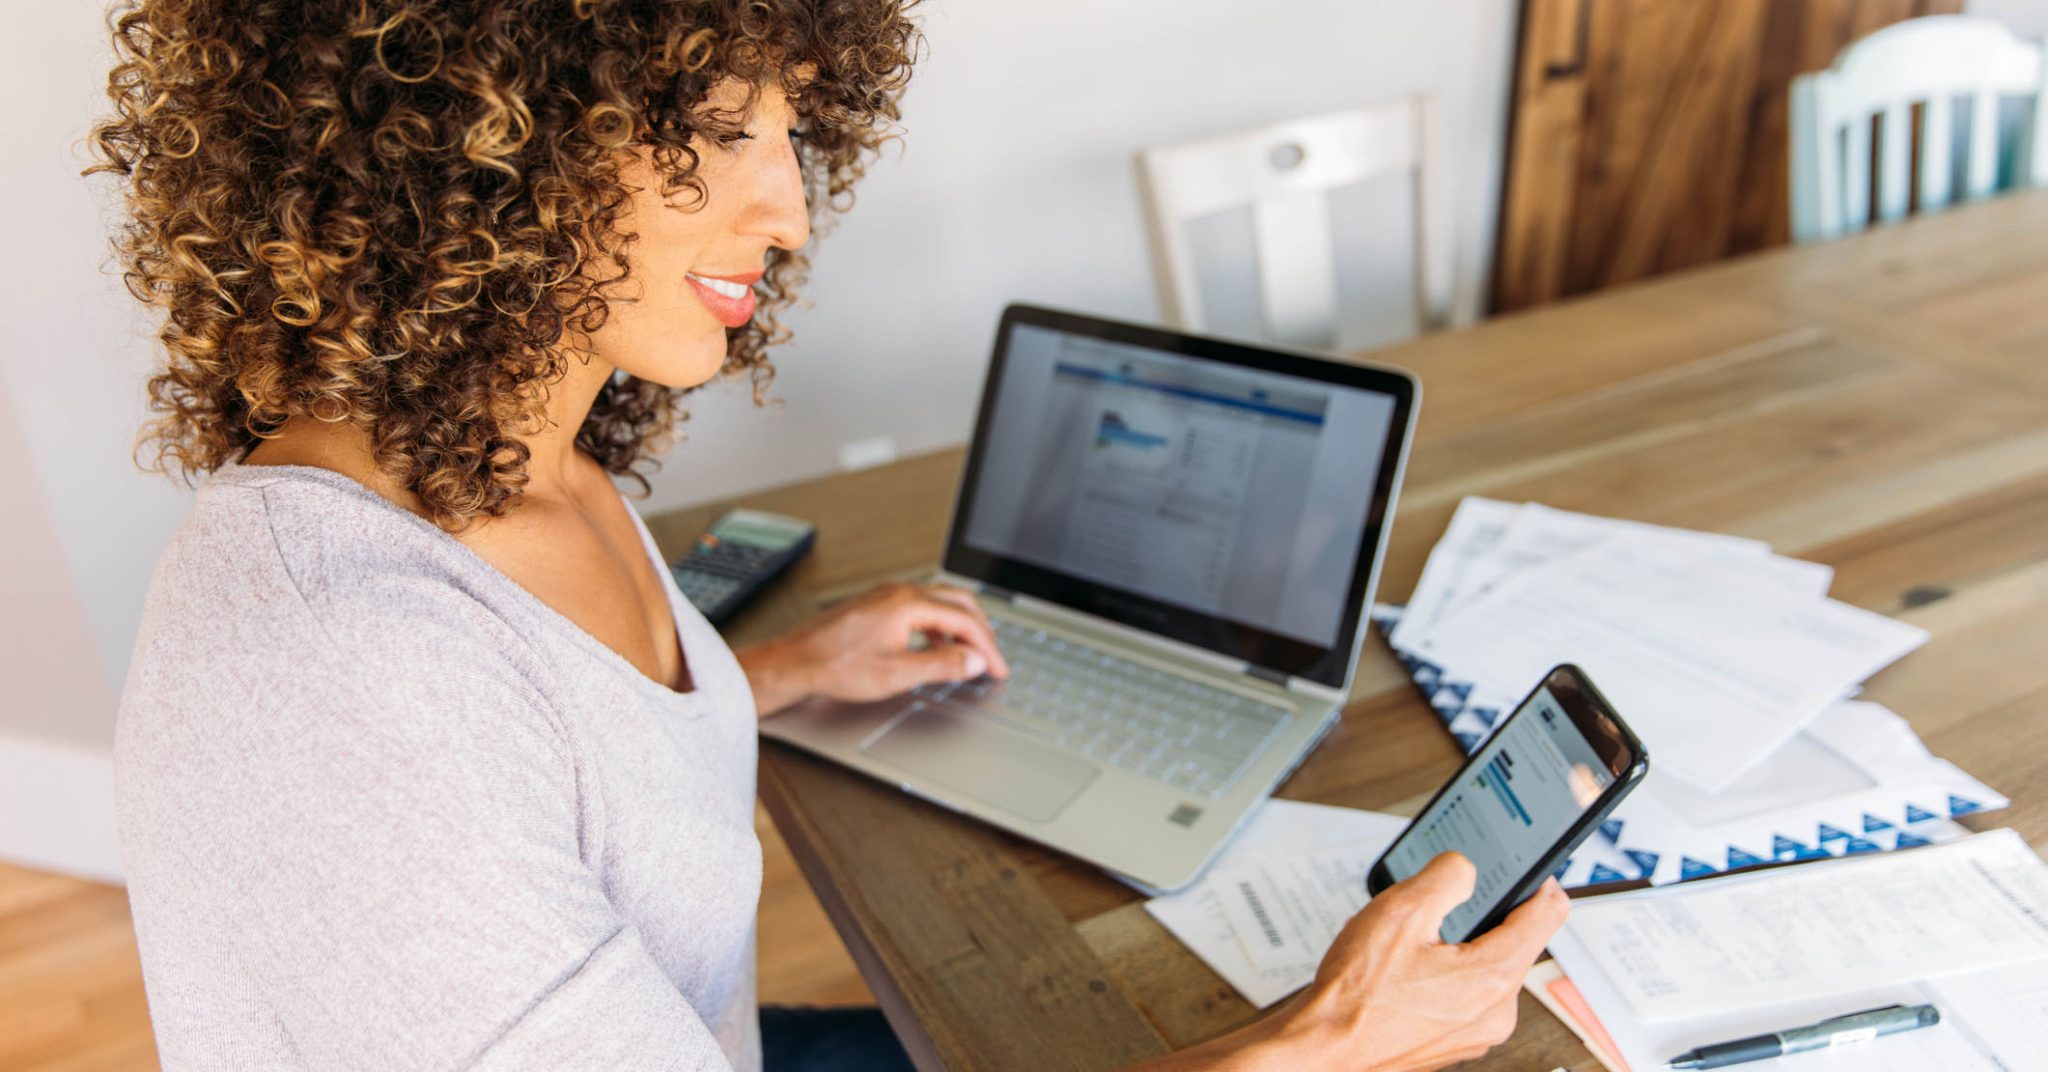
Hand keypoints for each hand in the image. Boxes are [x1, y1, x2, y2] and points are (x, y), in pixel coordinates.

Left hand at [735, 582, 1010, 715]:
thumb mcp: (897, 674)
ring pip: (941, 603)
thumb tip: (974, 661)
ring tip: (970, 655)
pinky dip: (940, 626)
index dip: (988, 647)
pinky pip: (922, 608)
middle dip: (981, 631)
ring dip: (961, 628)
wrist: (795, 662)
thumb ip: (942, 666)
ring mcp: (888, 596)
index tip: (998, 668)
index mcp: (909, 604)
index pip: (965, 620)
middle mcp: (900, 592)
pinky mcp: (878, 605)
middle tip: (993, 658)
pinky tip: (936, 647)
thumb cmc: (835, 666)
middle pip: (959, 602)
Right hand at [1125, 852, 1568, 1071]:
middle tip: (1444, 905)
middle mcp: (1496, 1011)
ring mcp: (1476, 1033)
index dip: (1539, 881)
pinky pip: (1465, 997)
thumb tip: (1465, 868)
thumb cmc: (1355, 996)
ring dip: (1460, 949)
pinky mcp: (1455, 1043)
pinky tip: (1406, 972)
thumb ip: (1446, 876)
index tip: (1531, 868)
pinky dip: (1445, 977)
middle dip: (1483, 918)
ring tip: (1412, 943)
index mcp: (1493, 975)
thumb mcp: (1400, 911)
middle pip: (1515, 943)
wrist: (1323, 1049)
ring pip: (1486, 971)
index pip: (1548, 914)